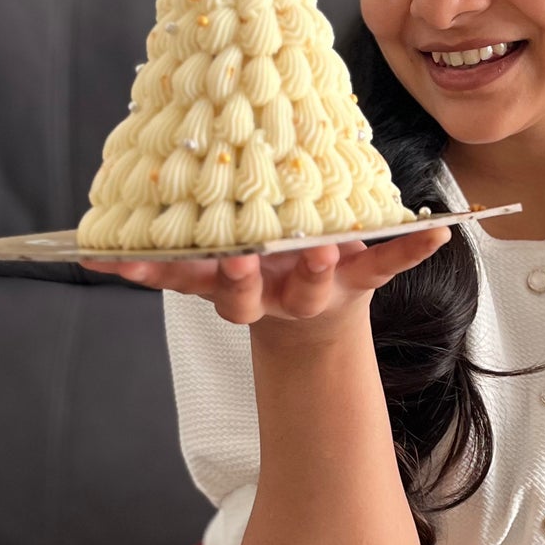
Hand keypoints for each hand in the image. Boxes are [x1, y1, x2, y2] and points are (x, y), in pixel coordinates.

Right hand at [78, 222, 450, 330]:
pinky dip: (414, 249)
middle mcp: (266, 292)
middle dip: (237, 279)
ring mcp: (313, 289)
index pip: (184, 279)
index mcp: (227, 280)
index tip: (124, 262)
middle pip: (244, 296)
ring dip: (313, 269)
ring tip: (324, 249)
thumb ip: (176, 242)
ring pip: (308, 287)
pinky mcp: (360, 280)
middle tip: (236, 261)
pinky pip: (389, 265)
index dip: (155, 273)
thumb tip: (102, 228)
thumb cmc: (264, 263)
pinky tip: (441, 233)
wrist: (320, 315)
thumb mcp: (223, 254)